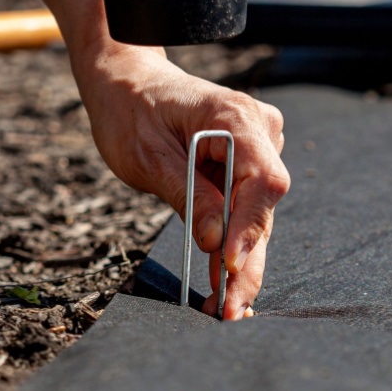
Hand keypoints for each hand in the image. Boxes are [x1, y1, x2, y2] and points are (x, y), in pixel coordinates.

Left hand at [74, 44, 289, 319]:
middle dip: (246, 261)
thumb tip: (217, 243)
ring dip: (241, 261)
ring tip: (223, 307)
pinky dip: (233, 244)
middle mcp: (259, 130)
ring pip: (256, 215)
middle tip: (228, 309)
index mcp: (235, 117)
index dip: (249, 226)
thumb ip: (187, 195)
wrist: (127, 81)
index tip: (228, 266)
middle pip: (263, 206)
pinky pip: (245, 209)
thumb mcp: (148, 156)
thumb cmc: (131, 109)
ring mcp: (258, 146)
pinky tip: (224, 284)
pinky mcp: (247, 164)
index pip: (262, 179)